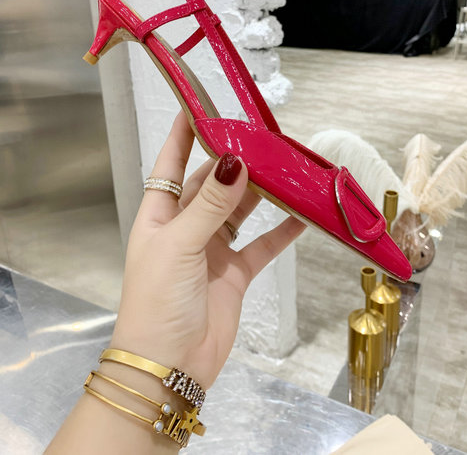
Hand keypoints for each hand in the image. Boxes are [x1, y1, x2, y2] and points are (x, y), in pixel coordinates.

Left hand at [110, 111, 304, 388]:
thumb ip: (210, 204)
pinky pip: (261, 245)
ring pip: (239, 210)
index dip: (182, 136)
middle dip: (234, 162)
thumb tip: (234, 161)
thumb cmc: (159, 300)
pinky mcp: (235, 274)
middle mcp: (185, 227)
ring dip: (260, 192)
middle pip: (211, 184)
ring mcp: (211, 250)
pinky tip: (301, 214)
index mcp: (160, 216)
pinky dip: (280, 231)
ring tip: (285, 167)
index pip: (169, 164)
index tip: (198, 106)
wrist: (169, 366)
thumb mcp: (180, 245)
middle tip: (263, 137)